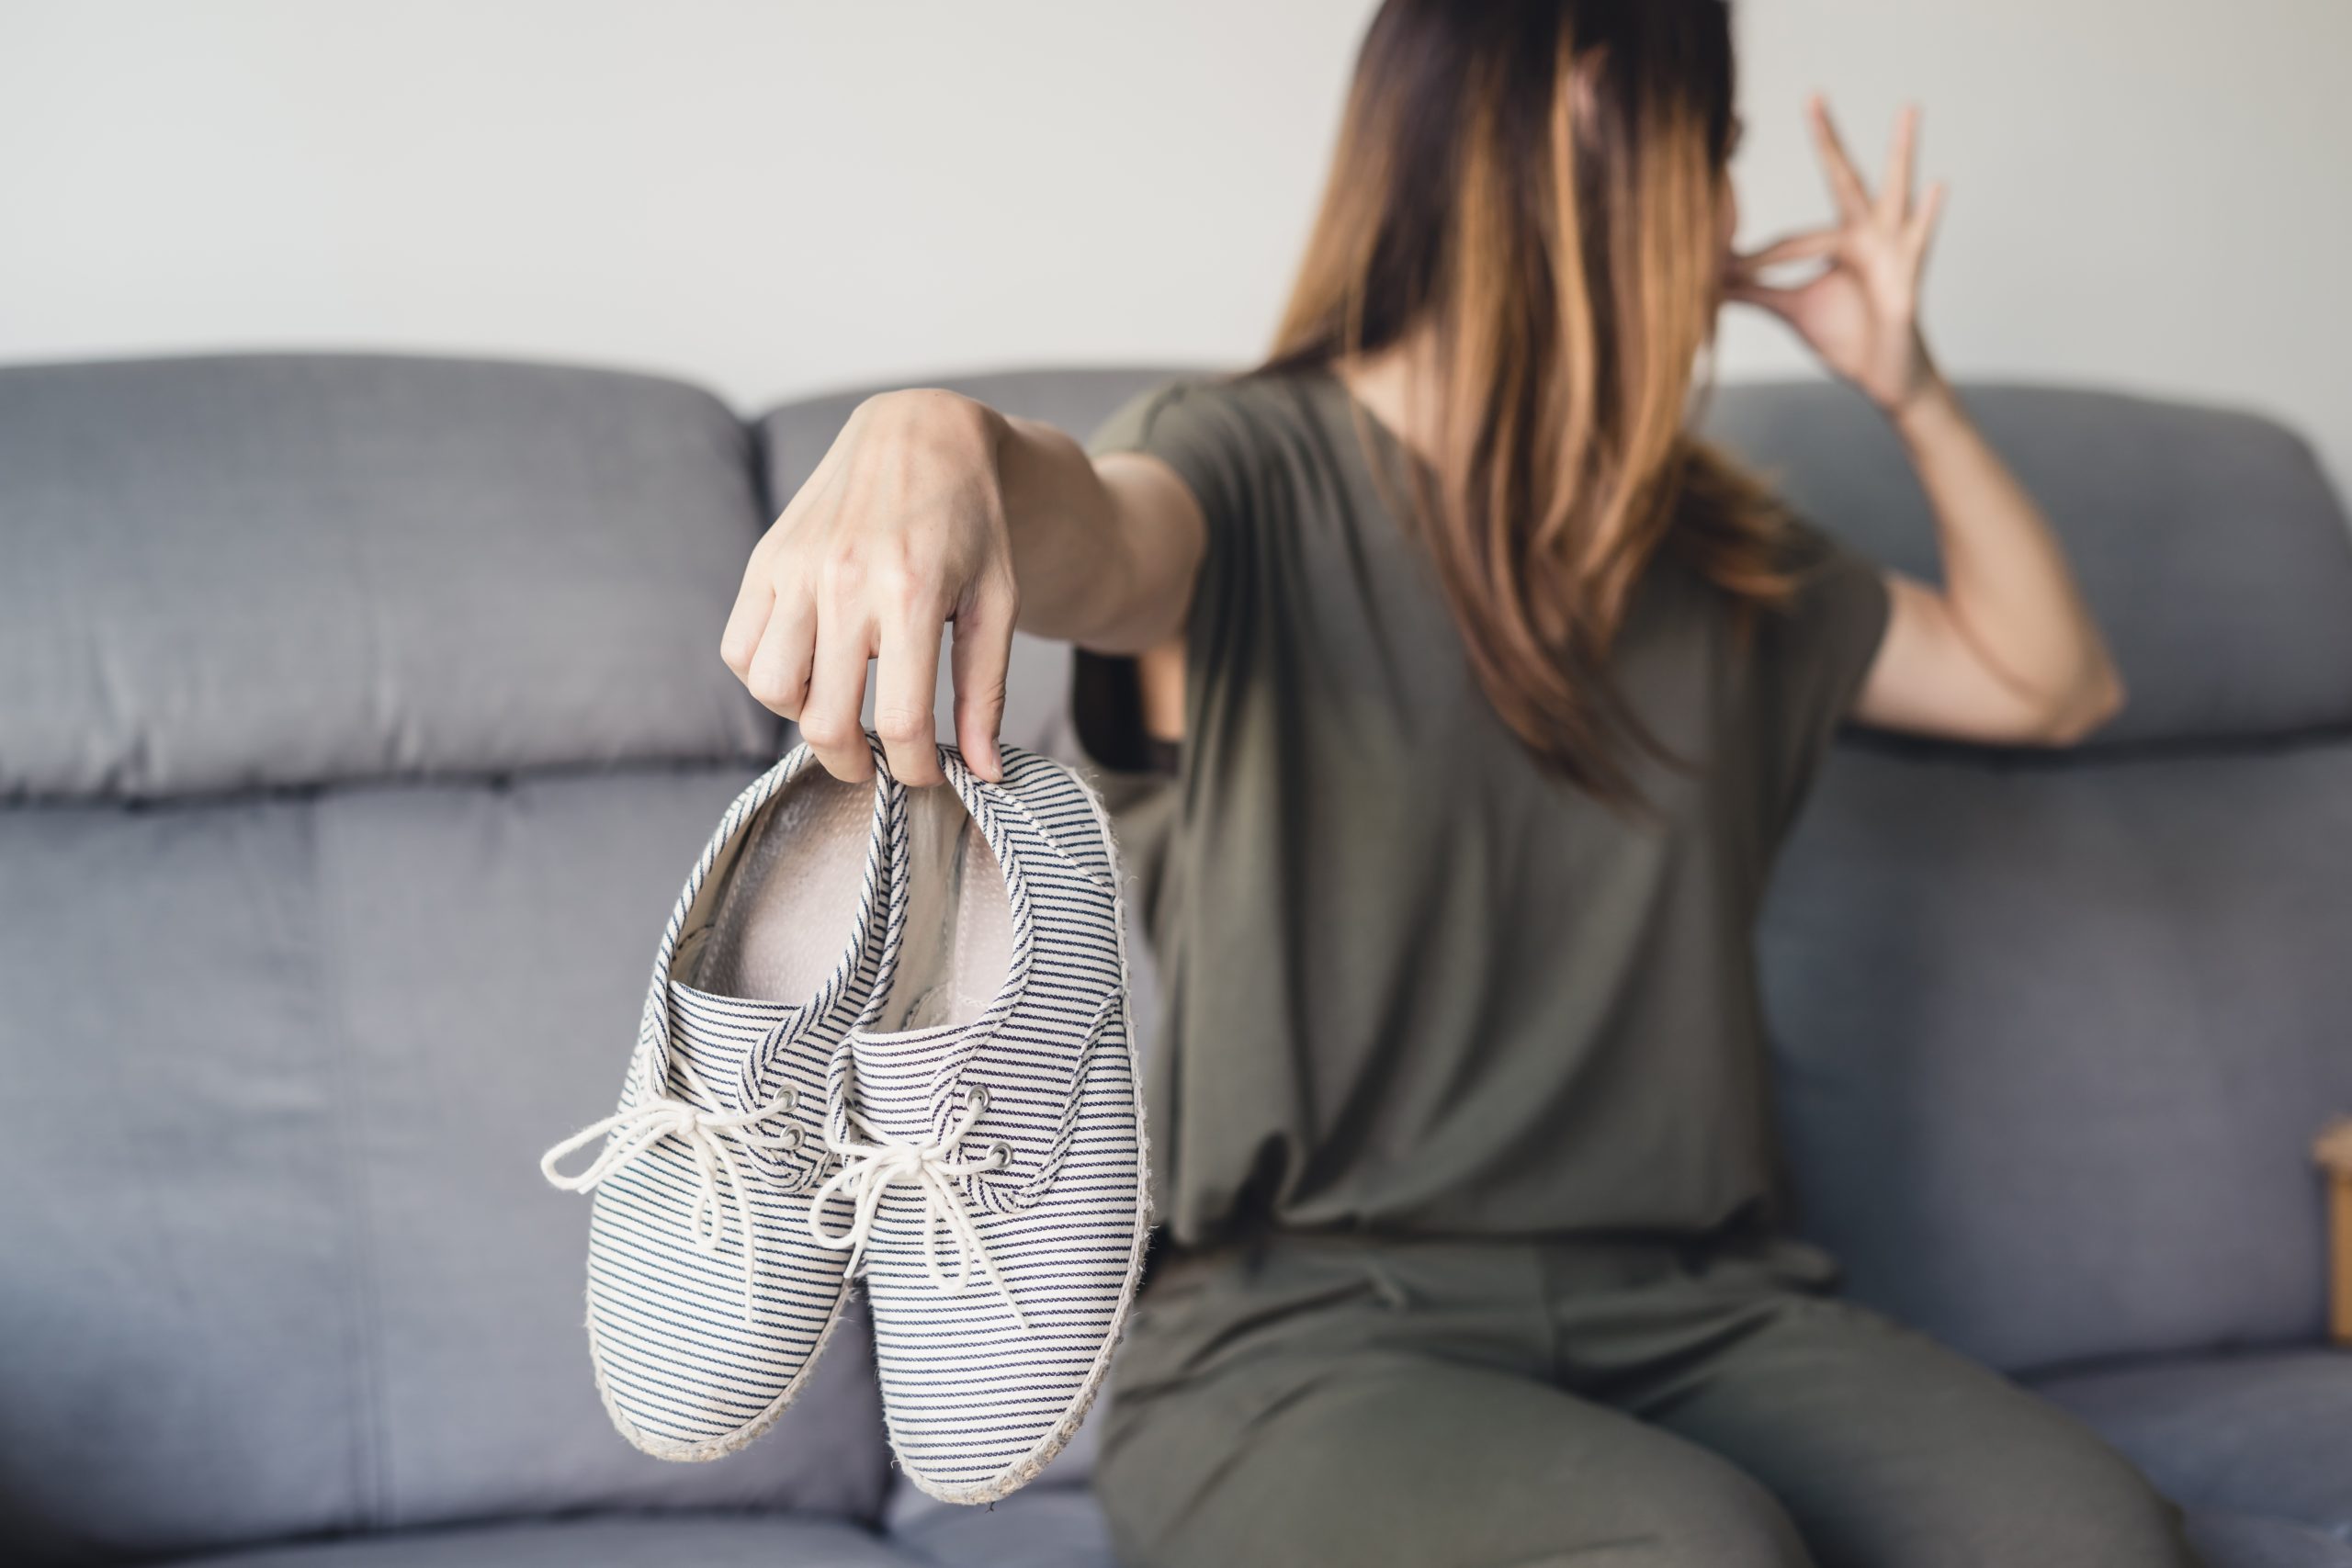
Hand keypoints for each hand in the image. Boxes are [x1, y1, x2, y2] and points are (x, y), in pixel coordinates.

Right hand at [720, 389, 1018, 785]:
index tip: (928, 775)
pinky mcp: (766, 559)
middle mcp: (844, 583)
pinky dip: (765, 675)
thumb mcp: (997, 602)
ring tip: (839, 706)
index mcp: (911, 596)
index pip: (901, 724)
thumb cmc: (971, 522)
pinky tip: (808, 668)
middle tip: (875, 760)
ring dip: (803, 717)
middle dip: (853, 762)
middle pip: (825, 720)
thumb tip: (983, 774)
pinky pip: (739, 648)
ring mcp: (796, 569)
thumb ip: (986, 690)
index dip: (915, 769)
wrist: (922, 434)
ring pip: (771, 689)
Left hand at [1727, 95, 1947, 415]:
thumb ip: (1753, 290)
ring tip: (1907, 108)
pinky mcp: (1907, 278)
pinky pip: (1919, 242)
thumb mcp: (1790, 309)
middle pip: (1841, 180)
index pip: (1789, 239)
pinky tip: (1939, 184)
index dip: (1755, 262)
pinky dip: (1929, 214)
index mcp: (1839, 241)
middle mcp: (1867, 235)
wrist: (1885, 377)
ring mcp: (1891, 251)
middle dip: (1827, 139)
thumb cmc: (1846, 337)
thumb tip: (1706, 281)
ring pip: (1893, 193)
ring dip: (1901, 153)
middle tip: (1812, 94)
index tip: (1724, 275)